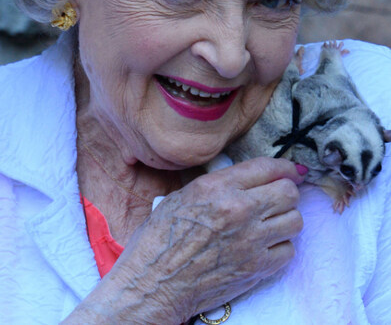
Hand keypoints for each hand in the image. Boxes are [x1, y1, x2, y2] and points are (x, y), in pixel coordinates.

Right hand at [93, 157, 303, 322]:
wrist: (155, 282)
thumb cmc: (160, 239)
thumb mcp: (180, 197)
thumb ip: (216, 186)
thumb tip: (245, 180)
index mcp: (215, 187)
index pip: (267, 167)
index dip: (284, 167)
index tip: (290, 171)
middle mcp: (237, 209)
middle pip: (288, 192)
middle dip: (285, 192)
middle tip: (275, 199)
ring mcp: (251, 240)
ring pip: (295, 220)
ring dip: (284, 219)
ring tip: (269, 223)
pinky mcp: (257, 267)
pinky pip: (288, 250)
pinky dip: (279, 247)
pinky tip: (262, 246)